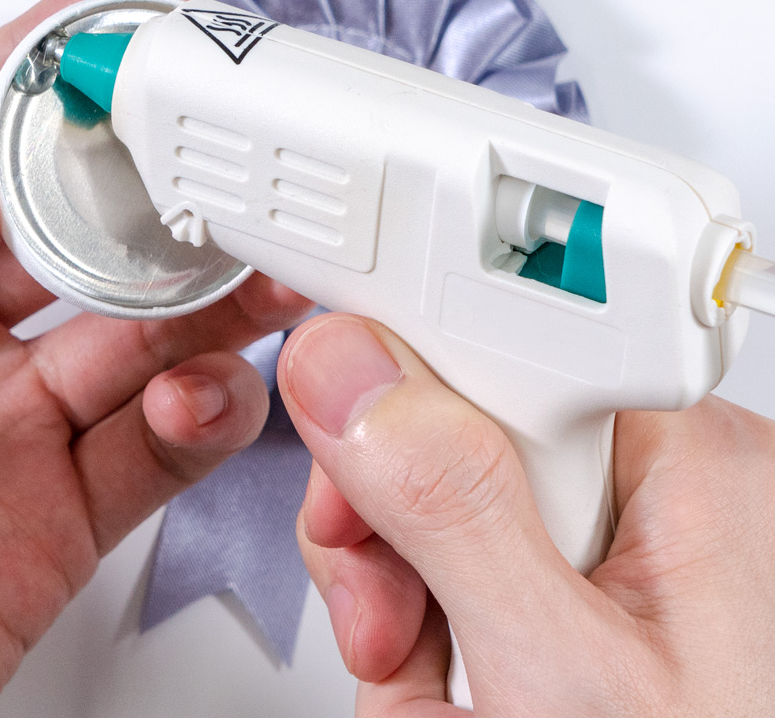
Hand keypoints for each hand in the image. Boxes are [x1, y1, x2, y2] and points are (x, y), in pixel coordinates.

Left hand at [0, 0, 311, 717]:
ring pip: (134, 326)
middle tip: (224, 138)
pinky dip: (202, 413)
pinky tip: (210, 394)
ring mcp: (0, 421)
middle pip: (65, 219)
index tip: (125, 6)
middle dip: (150, 171)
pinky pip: (155, 443)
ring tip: (260, 264)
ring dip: (207, 291)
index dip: (37, 58)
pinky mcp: (55, 512)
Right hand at [278, 314, 774, 715]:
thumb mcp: (562, 680)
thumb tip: (348, 371)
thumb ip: (448, 507)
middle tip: (397, 622)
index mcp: (686, 461)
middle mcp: (661, 485)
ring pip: (440, 506)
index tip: (335, 433)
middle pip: (452, 428)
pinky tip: (460, 697)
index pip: (495, 338)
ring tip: (442, 698)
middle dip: (393, 536)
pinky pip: (462, 565)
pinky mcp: (589, 593)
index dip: (395, 386)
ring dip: (404, 606)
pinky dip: (433, 637)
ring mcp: (626, 545)